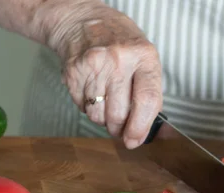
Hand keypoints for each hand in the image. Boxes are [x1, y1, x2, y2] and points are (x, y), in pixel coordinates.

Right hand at [50, 1, 161, 147]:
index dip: (141, 127)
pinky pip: (82, 107)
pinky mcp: (73, 72)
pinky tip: (91, 90)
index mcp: (144, 56)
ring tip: (105, 101)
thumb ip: (150, 93)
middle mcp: (119, 60)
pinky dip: (87, 106)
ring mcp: (94, 65)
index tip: (136, 140)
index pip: (147, 100)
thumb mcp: (144, 58)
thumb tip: (147, 132)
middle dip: (119, 128)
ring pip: (98, 115)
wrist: (82, 21)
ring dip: (102, 118)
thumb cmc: (119, 43)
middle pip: (119, 114)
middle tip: (119, 126)